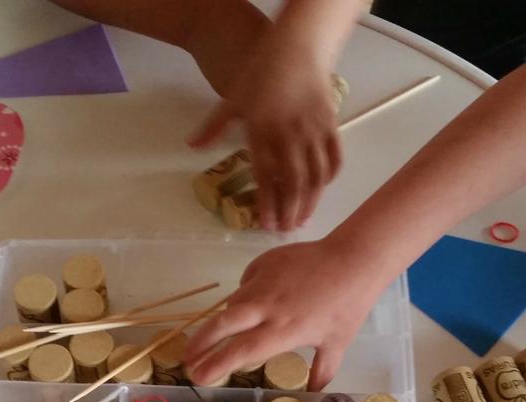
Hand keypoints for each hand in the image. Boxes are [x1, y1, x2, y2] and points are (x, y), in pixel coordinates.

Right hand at [185, 239, 379, 389]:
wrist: (353, 260)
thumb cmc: (347, 306)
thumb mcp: (337, 344)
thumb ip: (321, 371)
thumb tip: (314, 395)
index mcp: (283, 329)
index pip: (241, 351)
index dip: (216, 364)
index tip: (197, 376)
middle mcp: (267, 306)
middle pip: (222, 324)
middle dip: (200, 342)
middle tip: (186, 358)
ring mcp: (263, 280)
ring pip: (233, 303)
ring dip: (225, 320)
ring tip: (223, 333)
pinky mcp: (263, 262)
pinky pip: (246, 283)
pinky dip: (247, 296)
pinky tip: (257, 302)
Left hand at [187, 27, 341, 230]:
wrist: (297, 46)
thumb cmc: (262, 71)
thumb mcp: (231, 98)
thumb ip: (213, 126)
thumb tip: (191, 146)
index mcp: (262, 131)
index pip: (264, 176)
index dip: (266, 203)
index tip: (266, 225)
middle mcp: (289, 135)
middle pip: (292, 183)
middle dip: (290, 211)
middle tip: (286, 230)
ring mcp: (313, 131)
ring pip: (315, 176)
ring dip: (311, 201)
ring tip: (303, 219)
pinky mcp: (331, 125)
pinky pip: (334, 159)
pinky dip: (330, 178)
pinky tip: (322, 190)